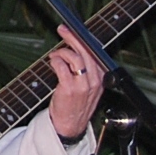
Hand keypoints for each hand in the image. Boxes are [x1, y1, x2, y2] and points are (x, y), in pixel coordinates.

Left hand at [46, 25, 105, 140]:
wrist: (71, 125)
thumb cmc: (76, 103)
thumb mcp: (87, 85)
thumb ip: (84, 68)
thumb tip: (74, 47)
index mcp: (102, 77)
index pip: (95, 52)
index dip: (84, 38)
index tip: (75, 29)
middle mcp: (96, 80)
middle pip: (86, 51)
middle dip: (73, 37)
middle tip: (63, 30)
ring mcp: (84, 85)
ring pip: (75, 57)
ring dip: (62, 52)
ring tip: (55, 55)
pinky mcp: (70, 88)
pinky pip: (62, 67)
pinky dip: (56, 61)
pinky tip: (53, 62)